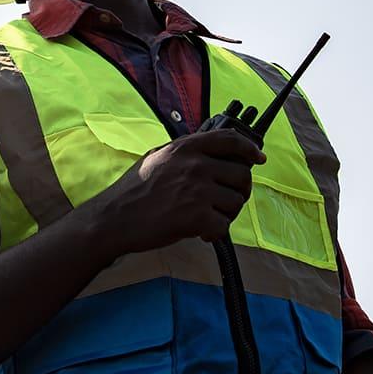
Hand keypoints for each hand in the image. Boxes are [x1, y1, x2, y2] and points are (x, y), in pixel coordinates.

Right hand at [89, 129, 266, 257]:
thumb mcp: (158, 157)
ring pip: (236, 202)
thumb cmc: (133, 190)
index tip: (258, 158)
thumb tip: (210, 154)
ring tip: (208, 218)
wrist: (114, 218)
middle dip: (239, 190)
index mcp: (186, 148)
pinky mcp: (197, 217)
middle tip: (227, 200)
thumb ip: (185, 153)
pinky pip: (224, 226)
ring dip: (226, 213)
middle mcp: (196, 165)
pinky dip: (215, 233)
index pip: (230, 140)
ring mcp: (198, 191)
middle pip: (242, 174)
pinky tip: (200, 233)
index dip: (249, 149)